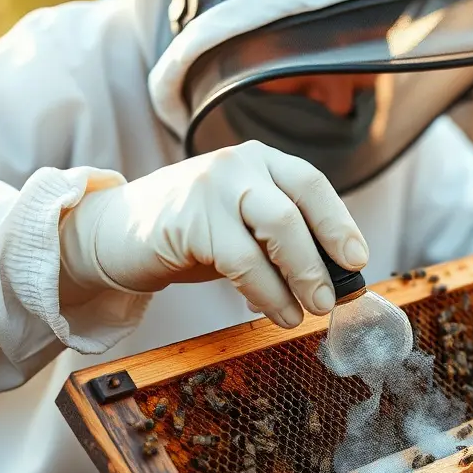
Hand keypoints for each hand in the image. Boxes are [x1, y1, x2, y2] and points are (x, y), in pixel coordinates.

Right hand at [59, 141, 367, 328]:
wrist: (114, 232)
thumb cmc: (190, 234)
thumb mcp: (243, 227)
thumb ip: (283, 241)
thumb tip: (334, 279)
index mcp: (262, 160)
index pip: (312, 185)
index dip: (339, 223)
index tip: (358, 260)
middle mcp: (240, 164)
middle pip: (296, 209)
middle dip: (322, 258)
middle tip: (332, 299)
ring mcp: (213, 186)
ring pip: (276, 230)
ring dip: (299, 277)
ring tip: (307, 312)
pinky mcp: (189, 218)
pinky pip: (241, 260)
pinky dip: (265, 292)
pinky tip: (274, 312)